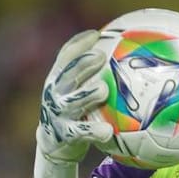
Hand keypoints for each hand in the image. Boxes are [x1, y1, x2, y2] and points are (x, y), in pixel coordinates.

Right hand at [36, 30, 112, 165]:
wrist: (54, 143)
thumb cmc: (74, 111)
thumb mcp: (77, 91)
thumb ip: (92, 75)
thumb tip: (123, 55)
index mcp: (58, 79)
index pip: (65, 57)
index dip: (79, 44)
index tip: (96, 34)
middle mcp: (54, 93)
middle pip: (67, 75)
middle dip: (83, 64)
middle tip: (101, 56)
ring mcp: (57, 113)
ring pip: (72, 102)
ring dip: (88, 94)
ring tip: (103, 89)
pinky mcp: (64, 134)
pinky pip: (81, 132)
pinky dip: (94, 131)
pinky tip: (109, 131)